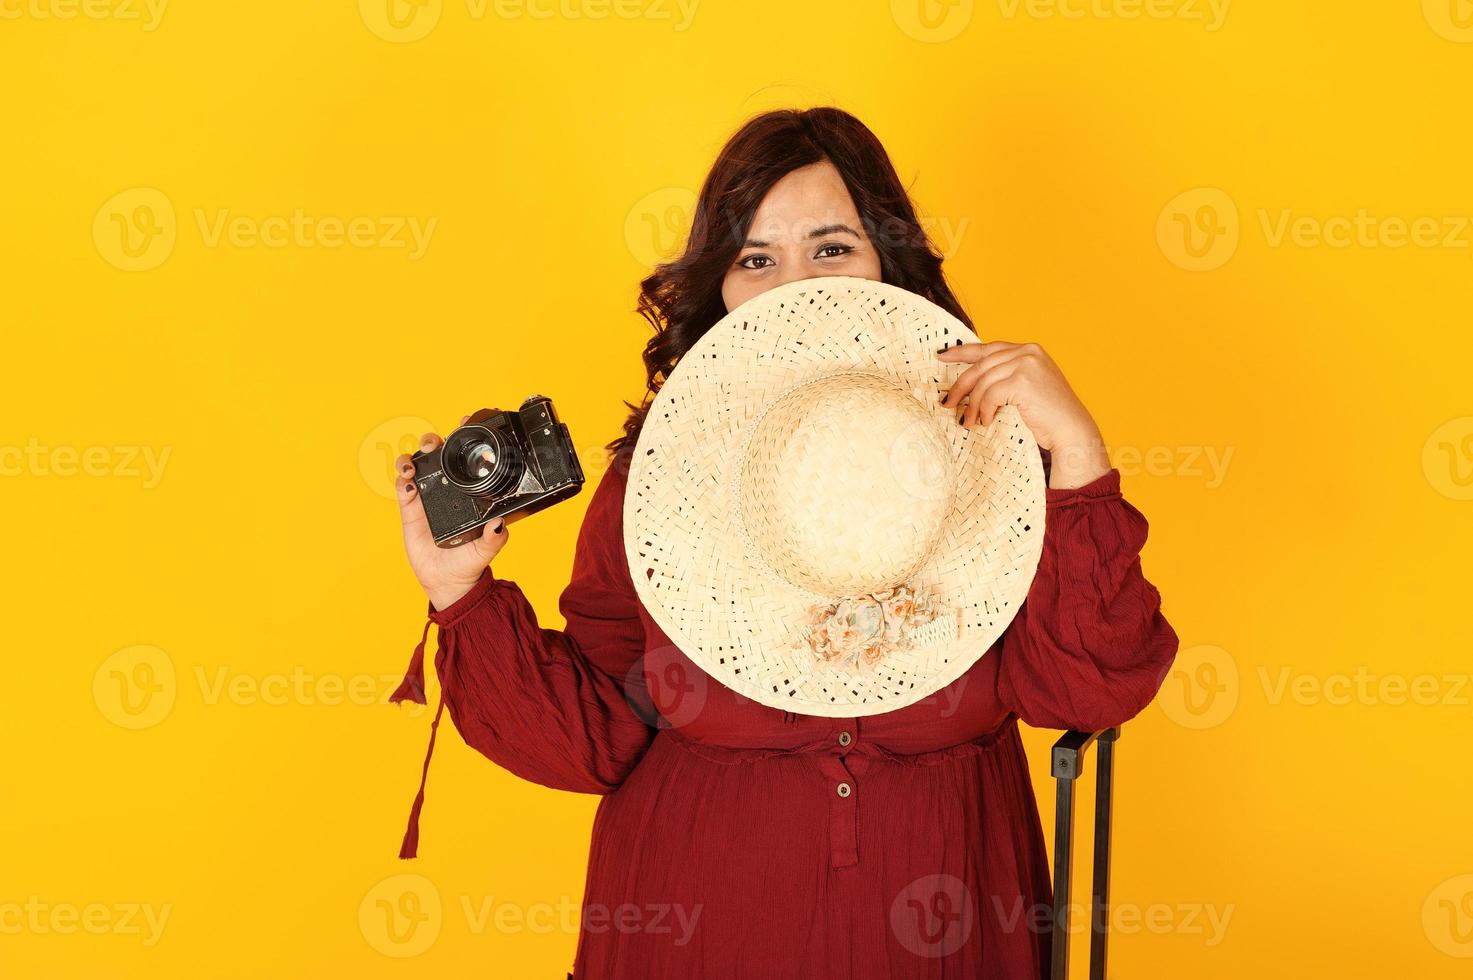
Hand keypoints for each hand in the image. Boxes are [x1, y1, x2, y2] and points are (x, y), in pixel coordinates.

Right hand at [395, 416, 509, 609]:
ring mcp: (426, 497)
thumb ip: (496, 538)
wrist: (449, 582)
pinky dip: (402, 481)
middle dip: (432, 442)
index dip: (462, 437)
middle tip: (435, 444)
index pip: (463, 459)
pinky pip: (402, 489)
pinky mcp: (410, 510)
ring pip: (414, 466)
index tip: (464, 422)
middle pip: (436, 455)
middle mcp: (445, 489)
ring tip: (412, 465)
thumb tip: (500, 523)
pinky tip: (408, 483)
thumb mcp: (487, 550)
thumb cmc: (469, 562)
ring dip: (410, 458)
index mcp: (466, 491)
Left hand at [937, 341, 1110, 489]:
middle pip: (981, 365)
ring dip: (972, 405)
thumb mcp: (1027, 388)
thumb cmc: (1049, 416)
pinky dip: (985, 410)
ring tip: (968, 422)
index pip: (988, 348)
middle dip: (960, 386)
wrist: (1072, 431)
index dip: (962, 352)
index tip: (942, 357)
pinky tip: (987, 422)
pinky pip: (990, 395)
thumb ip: (1006, 376)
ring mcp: (1026, 364)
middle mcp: (1028, 351)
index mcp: (1029, 349)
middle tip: (947, 403)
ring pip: (983, 382)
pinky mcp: (1023, 380)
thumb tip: (970, 382)